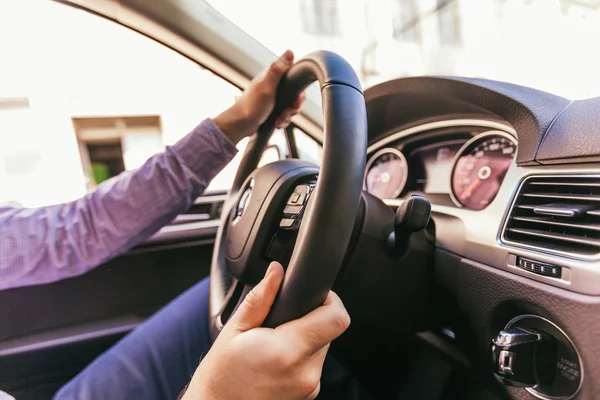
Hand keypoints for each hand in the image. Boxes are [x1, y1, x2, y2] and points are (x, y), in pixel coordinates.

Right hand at [182, 262, 349, 399]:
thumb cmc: (221, 375)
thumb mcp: (235, 329)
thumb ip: (261, 298)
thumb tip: (276, 271)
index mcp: (288, 351)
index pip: (336, 319)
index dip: (331, 300)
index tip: (315, 295)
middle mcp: (305, 372)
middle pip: (329, 331)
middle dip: (312, 318)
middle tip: (282, 320)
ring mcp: (309, 387)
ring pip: (323, 347)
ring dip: (306, 337)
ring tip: (275, 341)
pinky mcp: (308, 394)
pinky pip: (314, 364)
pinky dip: (301, 355)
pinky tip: (277, 358)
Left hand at [214, 50, 304, 143]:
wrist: (240, 124)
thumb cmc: (251, 105)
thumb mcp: (266, 86)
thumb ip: (278, 70)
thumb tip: (290, 52)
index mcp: (272, 79)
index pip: (294, 81)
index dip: (298, 92)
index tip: (296, 100)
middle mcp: (273, 88)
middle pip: (294, 97)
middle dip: (292, 108)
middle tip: (286, 112)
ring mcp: (272, 100)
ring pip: (289, 108)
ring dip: (286, 117)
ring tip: (278, 120)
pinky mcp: (271, 111)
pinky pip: (283, 116)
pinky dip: (282, 121)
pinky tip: (276, 124)